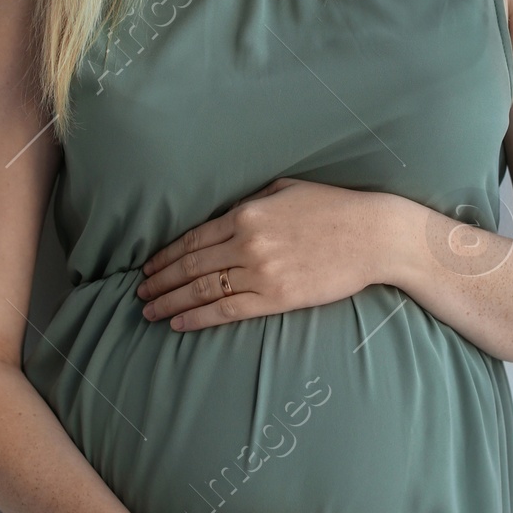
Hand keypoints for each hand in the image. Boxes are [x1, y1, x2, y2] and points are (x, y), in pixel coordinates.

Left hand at [136, 178, 398, 329]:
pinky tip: (178, 322)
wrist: (373, 236)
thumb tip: (221, 217)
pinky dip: (198, 318)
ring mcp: (261, 273)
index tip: (149, 267)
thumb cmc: (332, 208)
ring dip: (170, 301)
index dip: (166, 256)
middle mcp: (247, 243)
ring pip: (203, 290)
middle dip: (160, 281)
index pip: (193, 238)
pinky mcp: (277, 298)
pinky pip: (227, 311)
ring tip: (149, 310)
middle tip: (139, 292)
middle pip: (190, 266)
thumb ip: (249, 203)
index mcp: (246, 213)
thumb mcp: (284, 190)